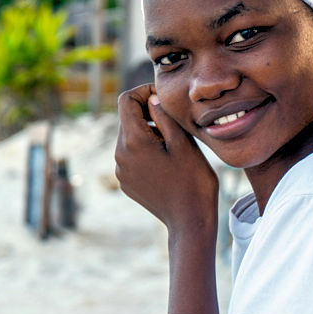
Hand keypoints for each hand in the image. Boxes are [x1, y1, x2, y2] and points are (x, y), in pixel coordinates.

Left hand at [115, 84, 218, 233]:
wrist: (190, 221)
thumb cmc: (193, 180)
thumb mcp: (183, 142)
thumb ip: (164, 116)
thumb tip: (151, 99)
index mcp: (133, 141)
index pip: (125, 100)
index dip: (144, 92)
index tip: (164, 99)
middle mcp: (120, 155)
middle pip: (127, 118)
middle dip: (147, 113)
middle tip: (174, 122)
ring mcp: (121, 171)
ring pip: (130, 137)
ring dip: (148, 132)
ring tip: (174, 144)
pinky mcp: (126, 182)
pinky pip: (131, 155)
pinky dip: (146, 150)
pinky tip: (167, 162)